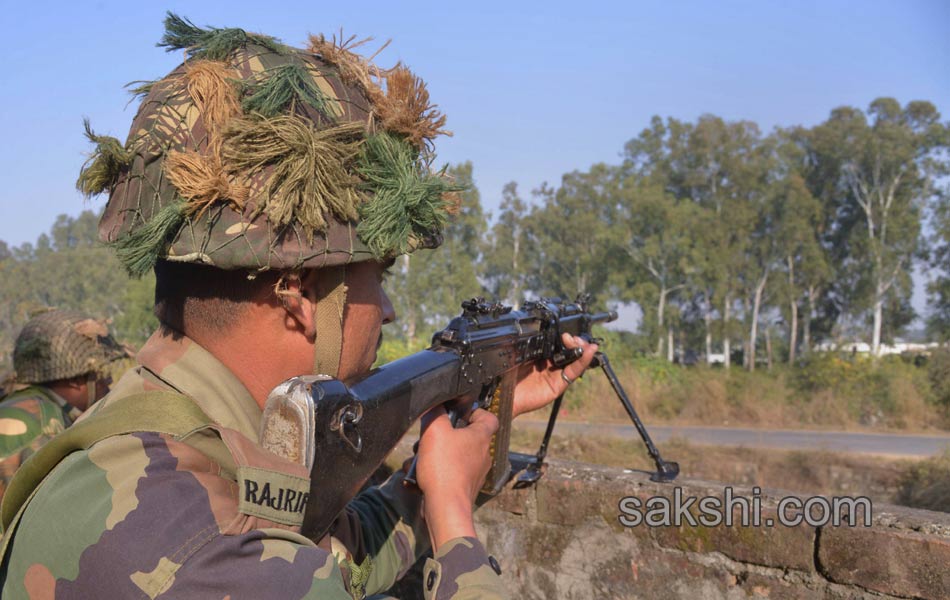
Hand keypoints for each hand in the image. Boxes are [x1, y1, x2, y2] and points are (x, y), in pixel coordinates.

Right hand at [415, 406, 498, 549]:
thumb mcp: (434, 429)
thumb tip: (436, 404)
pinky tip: (417, 478)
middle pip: (465, 437)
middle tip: (428, 439)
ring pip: (452, 456)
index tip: (457, 414)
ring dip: (432, 456)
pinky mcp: (463, 488)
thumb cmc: (444, 467)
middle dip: (443, 436)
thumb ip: (436, 411)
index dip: (474, 411)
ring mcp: (474, 473)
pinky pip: (447, 474)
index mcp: (481, 437)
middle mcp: (482, 455)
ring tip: (418, 461)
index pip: (489, 417)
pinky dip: (432, 474)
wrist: (445, 507)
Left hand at [512, 333, 598, 417]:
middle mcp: (549, 363)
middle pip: (568, 350)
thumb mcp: (516, 352)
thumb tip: (537, 325)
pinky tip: (588, 352)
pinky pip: (574, 371)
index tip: (563, 329)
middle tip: (570, 336)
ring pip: (574, 359)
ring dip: (581, 348)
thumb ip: (529, 341)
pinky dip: (583, 361)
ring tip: (581, 341)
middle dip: (574, 340)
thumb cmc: (505, 374)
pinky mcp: (559, 385)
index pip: (557, 342)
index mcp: (539, 354)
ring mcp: (555, 374)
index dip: (563, 335)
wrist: (500, 394)